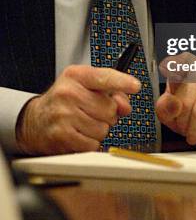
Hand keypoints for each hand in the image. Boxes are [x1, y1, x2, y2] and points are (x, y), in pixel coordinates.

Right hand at [16, 65, 139, 154]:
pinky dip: (90, 142)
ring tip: (84, 123)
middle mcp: (68, 93)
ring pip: (103, 128)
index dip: (122, 82)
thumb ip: (110, 91)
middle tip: (93, 112)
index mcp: (76, 75)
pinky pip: (93, 143)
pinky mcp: (62, 135)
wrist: (36, 120)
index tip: (135, 86)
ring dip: (99, 129)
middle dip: (108, 114)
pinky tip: (79, 134)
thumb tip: (125, 106)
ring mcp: (64, 115)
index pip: (104, 77)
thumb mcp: (84, 86)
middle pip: (109, 108)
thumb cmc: (64, 101)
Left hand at [156, 53, 195, 145]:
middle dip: (182, 121)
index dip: (171, 70)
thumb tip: (172, 104)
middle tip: (184, 130)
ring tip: (194, 134)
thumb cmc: (193, 112)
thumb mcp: (172, 112)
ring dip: (195, 128)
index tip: (167, 76)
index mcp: (185, 66)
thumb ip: (165, 107)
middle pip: (185, 99)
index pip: (175, 63)